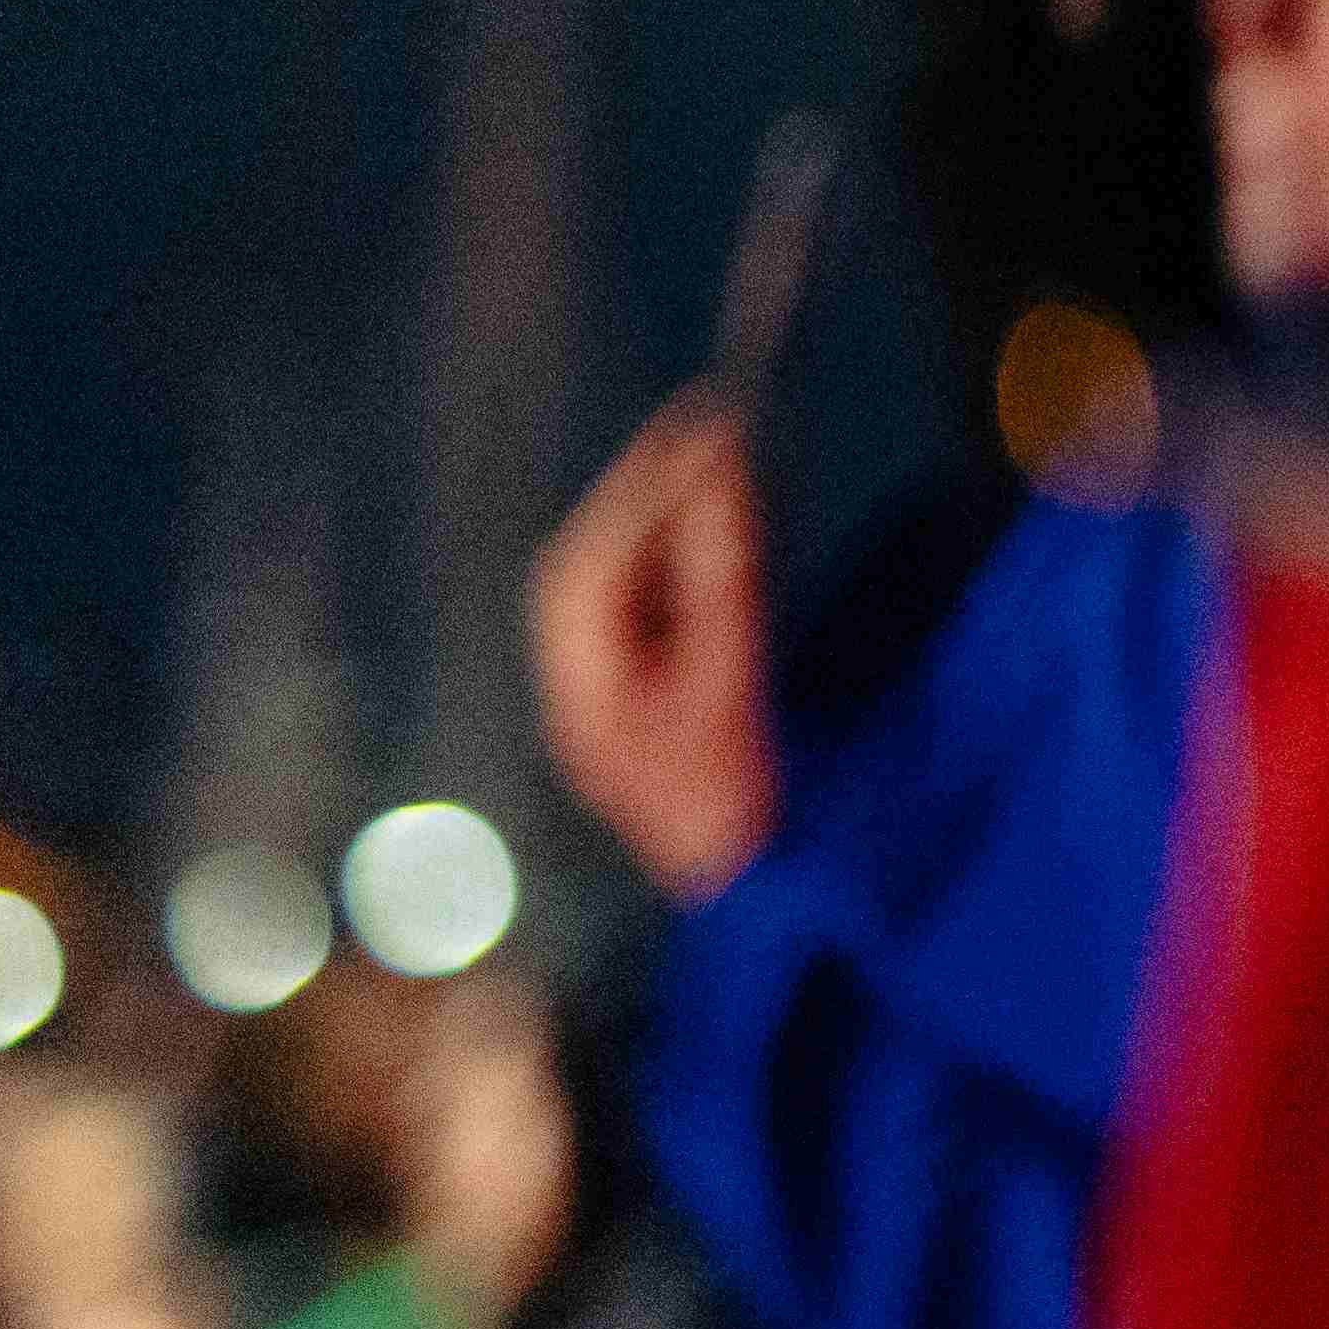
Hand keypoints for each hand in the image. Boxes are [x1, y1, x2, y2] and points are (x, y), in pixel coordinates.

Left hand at [530, 395, 775, 901]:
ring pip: (611, 592)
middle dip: (640, 500)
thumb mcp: (737, 682)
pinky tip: (713, 538)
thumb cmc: (742, 798)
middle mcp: (576, 696)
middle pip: (588, 573)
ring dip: (658, 529)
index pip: (588, 569)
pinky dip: (672, 566)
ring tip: (714, 474)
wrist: (753, 892)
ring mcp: (601, 705)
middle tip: (700, 435)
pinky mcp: (636, 709)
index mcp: (583, 695)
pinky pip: (640, 617)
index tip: (694, 437)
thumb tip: (718, 483)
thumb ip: (723, 579)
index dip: (637, 496)